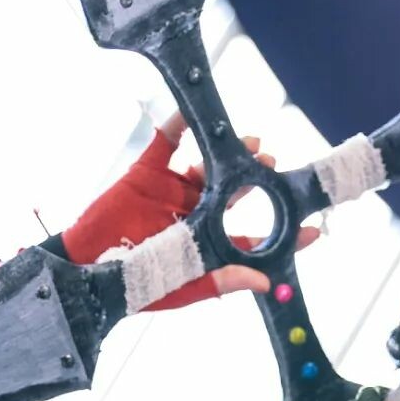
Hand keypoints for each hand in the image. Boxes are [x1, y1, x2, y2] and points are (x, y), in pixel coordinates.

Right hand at [60, 110, 319, 309]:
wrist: (88, 268)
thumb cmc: (137, 284)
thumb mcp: (185, 286)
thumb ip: (223, 281)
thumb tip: (265, 282)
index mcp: (205, 244)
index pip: (250, 238)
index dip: (279, 235)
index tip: (311, 230)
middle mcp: (193, 215)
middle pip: (231, 193)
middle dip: (254, 180)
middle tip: (273, 166)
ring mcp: (170, 192)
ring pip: (205, 165)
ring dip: (226, 153)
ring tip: (251, 144)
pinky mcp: (146, 172)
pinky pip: (165, 143)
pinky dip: (178, 126)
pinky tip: (192, 114)